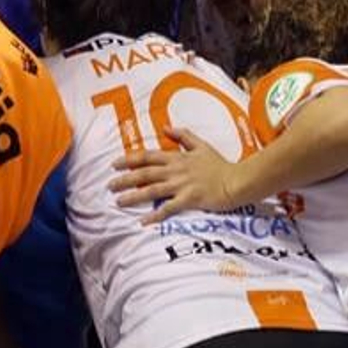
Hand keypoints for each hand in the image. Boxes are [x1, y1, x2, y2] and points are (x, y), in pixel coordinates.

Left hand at [109, 128, 236, 223]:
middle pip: (145, 173)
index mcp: (177, 158)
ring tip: (119, 202)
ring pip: (152, 190)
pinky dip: (155, 215)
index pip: (148, 156)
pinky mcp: (189, 200)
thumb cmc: (220, 165)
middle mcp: (176, 170)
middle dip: (125, 179)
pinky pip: (169, 208)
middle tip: (110, 185)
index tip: (114, 164)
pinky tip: (143, 221)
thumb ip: (183, 135)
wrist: (237, 180)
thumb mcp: (201, 145)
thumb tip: (166, 126)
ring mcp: (182, 185)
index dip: (129, 160)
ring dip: (134, 196)